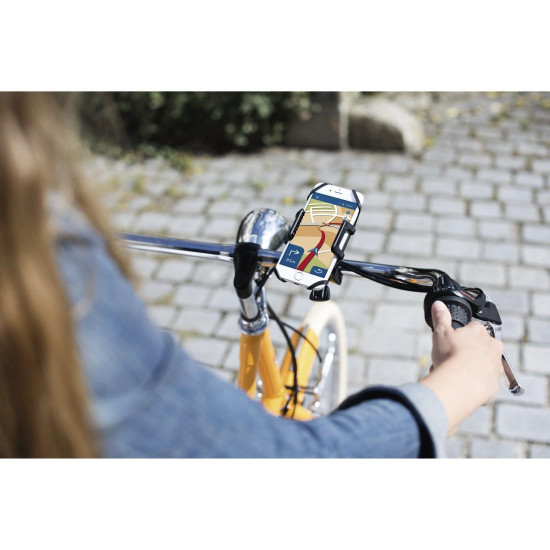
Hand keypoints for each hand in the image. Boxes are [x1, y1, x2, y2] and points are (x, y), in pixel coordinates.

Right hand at [420, 300, 503, 431]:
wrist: (459, 384)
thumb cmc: (450, 355)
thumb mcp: (441, 333)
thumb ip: (440, 318)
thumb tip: (438, 304)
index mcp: (481, 333)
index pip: (473, 328)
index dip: (459, 335)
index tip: (451, 342)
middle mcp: (493, 348)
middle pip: (478, 348)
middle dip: (464, 353)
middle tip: (448, 359)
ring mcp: (496, 367)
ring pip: (480, 365)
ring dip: (468, 368)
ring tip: (451, 373)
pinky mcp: (494, 385)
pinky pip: (482, 382)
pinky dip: (472, 383)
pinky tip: (459, 385)